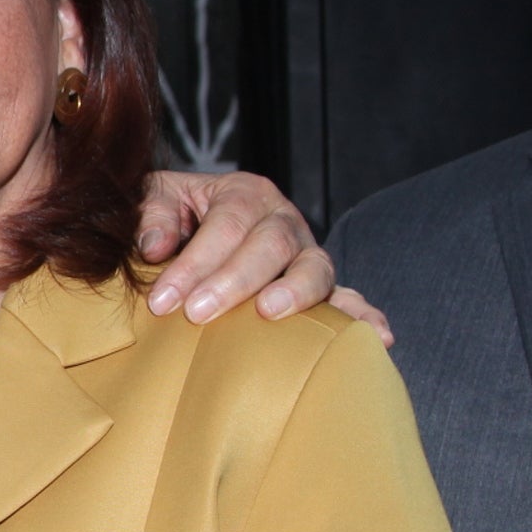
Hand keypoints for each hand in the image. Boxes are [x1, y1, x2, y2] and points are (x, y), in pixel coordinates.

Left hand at [133, 168, 387, 338]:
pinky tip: (379, 338)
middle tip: (197, 313)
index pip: (225, 225)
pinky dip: (364, 316)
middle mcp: (283, 221)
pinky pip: (349, 299)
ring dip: (295, 293)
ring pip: (315, 268)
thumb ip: (152, 215)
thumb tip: (155, 247)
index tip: (164, 300)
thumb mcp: (155, 201)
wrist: (193, 226)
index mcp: (245, 193)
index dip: (194, 263)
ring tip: (268, 313)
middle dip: (234, 281)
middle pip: (270, 245)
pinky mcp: (319, 287)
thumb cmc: (171, 218)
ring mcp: (306, 255)